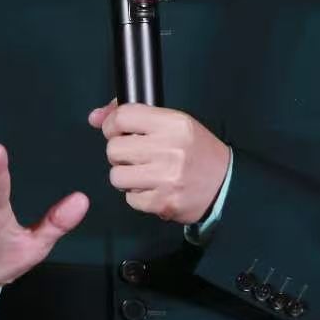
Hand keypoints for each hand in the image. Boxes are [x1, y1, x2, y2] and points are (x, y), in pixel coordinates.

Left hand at [88, 99, 230, 223]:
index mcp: (173, 123)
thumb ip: (133, 116)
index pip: (123, 117)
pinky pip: (129, 198)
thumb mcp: (172, 123)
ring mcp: (166, 178)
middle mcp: (169, 149)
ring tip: (143, 173)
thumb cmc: (196, 150)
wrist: (225, 184)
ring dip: (125, 176)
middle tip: (134, 155)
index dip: (112, 125)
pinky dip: (137, 195)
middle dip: (119, 153)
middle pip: (114, 149)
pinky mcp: (163, 203)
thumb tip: (94, 117)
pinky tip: (153, 188)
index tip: (117, 131)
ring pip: (117, 176)